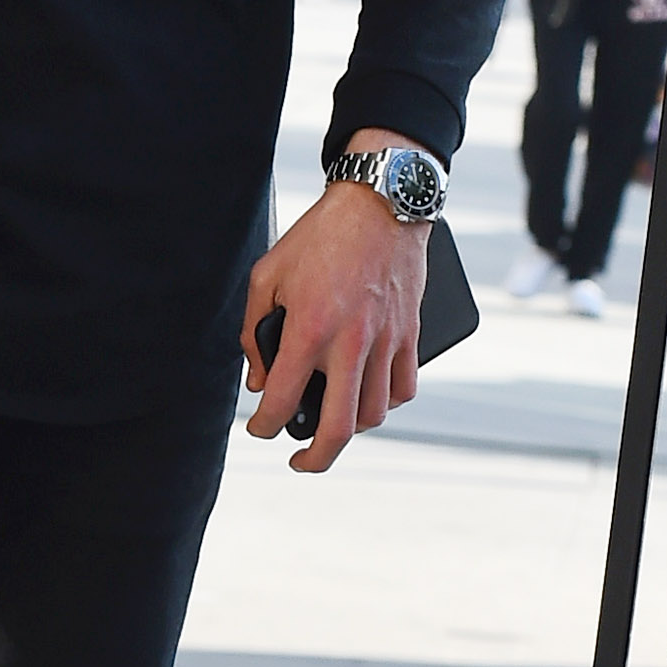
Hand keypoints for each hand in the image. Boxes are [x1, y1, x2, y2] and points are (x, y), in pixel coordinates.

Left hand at [241, 143, 430, 475]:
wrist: (379, 204)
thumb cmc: (319, 236)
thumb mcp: (267, 276)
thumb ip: (255, 332)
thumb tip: (260, 379)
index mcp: (310, 328)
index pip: (282, 399)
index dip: (263, 425)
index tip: (258, 427)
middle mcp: (351, 342)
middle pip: (339, 428)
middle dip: (314, 458)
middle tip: (299, 462)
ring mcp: (387, 341)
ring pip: (375, 413)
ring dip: (350, 428)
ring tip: (331, 423)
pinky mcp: (411, 334)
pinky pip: (403, 387)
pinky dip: (385, 402)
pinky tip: (366, 396)